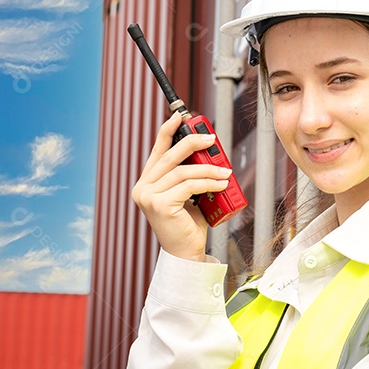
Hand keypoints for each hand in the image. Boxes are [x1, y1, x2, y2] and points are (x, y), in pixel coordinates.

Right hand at [130, 111, 232, 260]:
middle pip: (170, 156)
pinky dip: (208, 181)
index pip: (157, 150)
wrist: (187, 253)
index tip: (180, 116)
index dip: (168, 131)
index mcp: (147, 182)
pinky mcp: (160, 205)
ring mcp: (148, 197)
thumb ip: (189, 175)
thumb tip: (206, 151)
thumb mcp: (188, 194)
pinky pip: (188, 185)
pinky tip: (221, 183)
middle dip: (192, 142)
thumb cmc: (189, 224)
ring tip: (225, 171)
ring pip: (182, 172)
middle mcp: (143, 188)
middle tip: (211, 138)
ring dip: (208, 168)